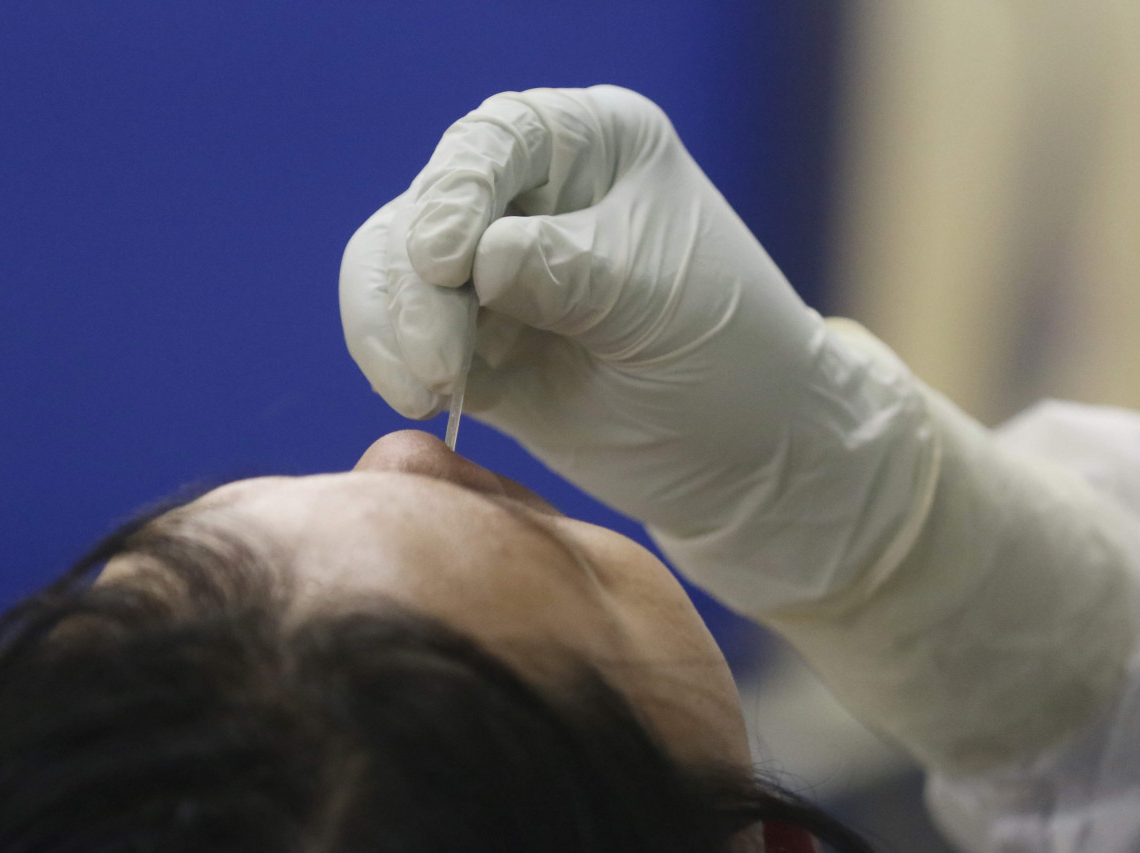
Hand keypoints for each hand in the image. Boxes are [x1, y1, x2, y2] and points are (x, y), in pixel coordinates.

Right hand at [340, 86, 931, 609]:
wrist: (747, 459)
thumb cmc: (732, 357)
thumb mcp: (661, 300)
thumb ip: (566, 271)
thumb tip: (472, 261)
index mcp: (594, 147)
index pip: (496, 140)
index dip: (452, 192)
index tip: (445, 262)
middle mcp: (532, 195)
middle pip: (423, 210)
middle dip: (415, 289)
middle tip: (437, 366)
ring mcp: (492, 271)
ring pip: (393, 273)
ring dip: (395, 330)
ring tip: (429, 391)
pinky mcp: (471, 341)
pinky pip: (399, 337)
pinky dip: (397, 365)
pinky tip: (427, 401)